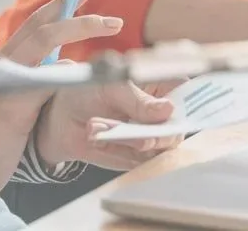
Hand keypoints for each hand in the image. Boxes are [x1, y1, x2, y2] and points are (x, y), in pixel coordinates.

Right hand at [0, 0, 124, 132]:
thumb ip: (40, 79)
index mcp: (5, 61)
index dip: (61, 3)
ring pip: (42, 42)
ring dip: (77, 28)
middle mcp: (2, 64)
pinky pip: (40, 81)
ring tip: (107, 23)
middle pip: (40, 25)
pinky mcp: (9, 107)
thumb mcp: (20, 102)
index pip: (35, 24)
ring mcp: (3, 83)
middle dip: (73, 6)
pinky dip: (62, 70)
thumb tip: (67, 63)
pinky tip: (79, 67)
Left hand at [35, 79, 182, 170]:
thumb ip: (138, 100)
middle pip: (176, 129)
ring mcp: (150, 137)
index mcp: (160, 85)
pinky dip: (113, 149)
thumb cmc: (86, 91)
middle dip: (151, 133)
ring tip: (95, 126)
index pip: (188, 94)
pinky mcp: (136, 157)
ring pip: (156, 148)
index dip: (190, 104)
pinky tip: (95, 136)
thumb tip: (168, 110)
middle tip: (130, 131)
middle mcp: (160, 114)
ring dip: (125, 140)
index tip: (174, 113)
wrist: (58, 116)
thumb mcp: (109, 87)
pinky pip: (136, 161)